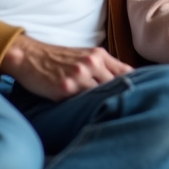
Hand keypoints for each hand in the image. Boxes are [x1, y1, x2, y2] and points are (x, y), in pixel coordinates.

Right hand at [0, 34, 132, 101]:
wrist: (30, 57)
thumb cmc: (58, 58)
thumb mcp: (83, 55)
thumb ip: (103, 65)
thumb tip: (126, 79)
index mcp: (98, 55)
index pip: (126, 72)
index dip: (134, 85)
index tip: (138, 94)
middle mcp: (91, 64)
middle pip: (116, 86)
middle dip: (119, 97)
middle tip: (124, 110)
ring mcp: (79, 76)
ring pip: (101, 96)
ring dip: (102, 104)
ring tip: (105, 113)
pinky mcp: (66, 89)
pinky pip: (82, 103)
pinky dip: (85, 108)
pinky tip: (86, 112)